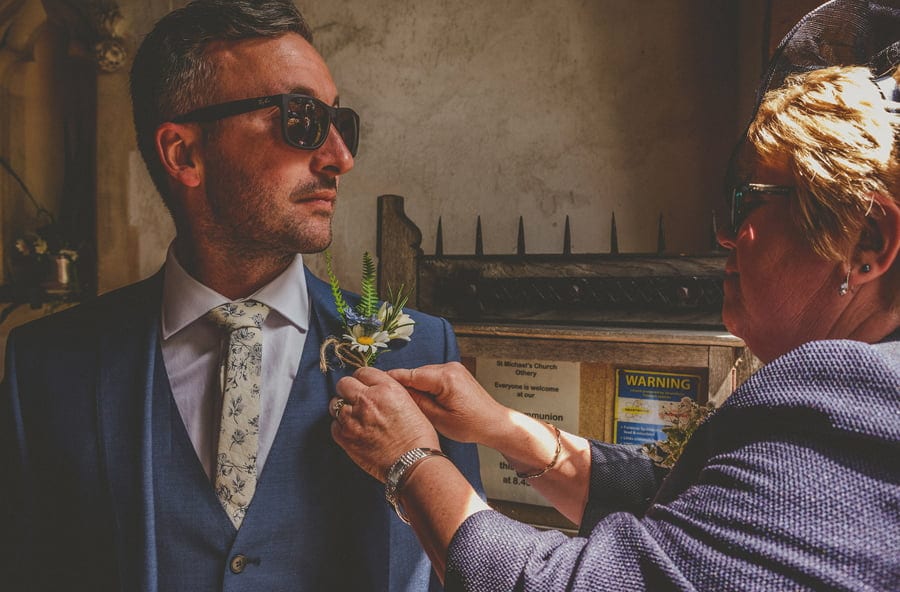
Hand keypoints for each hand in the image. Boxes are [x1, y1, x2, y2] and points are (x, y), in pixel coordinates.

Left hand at [331, 366, 439, 482]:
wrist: (413, 463)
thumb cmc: (417, 436)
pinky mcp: (345, 438)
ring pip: (335, 404)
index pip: (363, 372)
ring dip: (342, 409)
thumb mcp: (409, 403)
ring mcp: (353, 419)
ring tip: (354, 418)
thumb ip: (388, 392)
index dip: (362, 379)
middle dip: (348, 390)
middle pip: (343, 384)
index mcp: (386, 388)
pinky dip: (341, 427)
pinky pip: (334, 426)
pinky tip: (353, 432)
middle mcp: (367, 400)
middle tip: (355, 400)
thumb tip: (374, 390)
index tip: (363, 386)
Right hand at [388, 362, 511, 448]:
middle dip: (403, 386)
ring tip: (406, 404)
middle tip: (388, 401)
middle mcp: (449, 367)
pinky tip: (422, 400)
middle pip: (415, 374)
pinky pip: (432, 377)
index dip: (391, 381)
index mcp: (445, 377)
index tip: (374, 385)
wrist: (495, 422)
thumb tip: (397, 394)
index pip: (410, 375)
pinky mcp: (455, 372)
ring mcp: (453, 368)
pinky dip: (425, 387)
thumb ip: (417, 403)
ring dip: (415, 387)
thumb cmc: (472, 425)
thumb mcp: (439, 419)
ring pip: (422, 375)